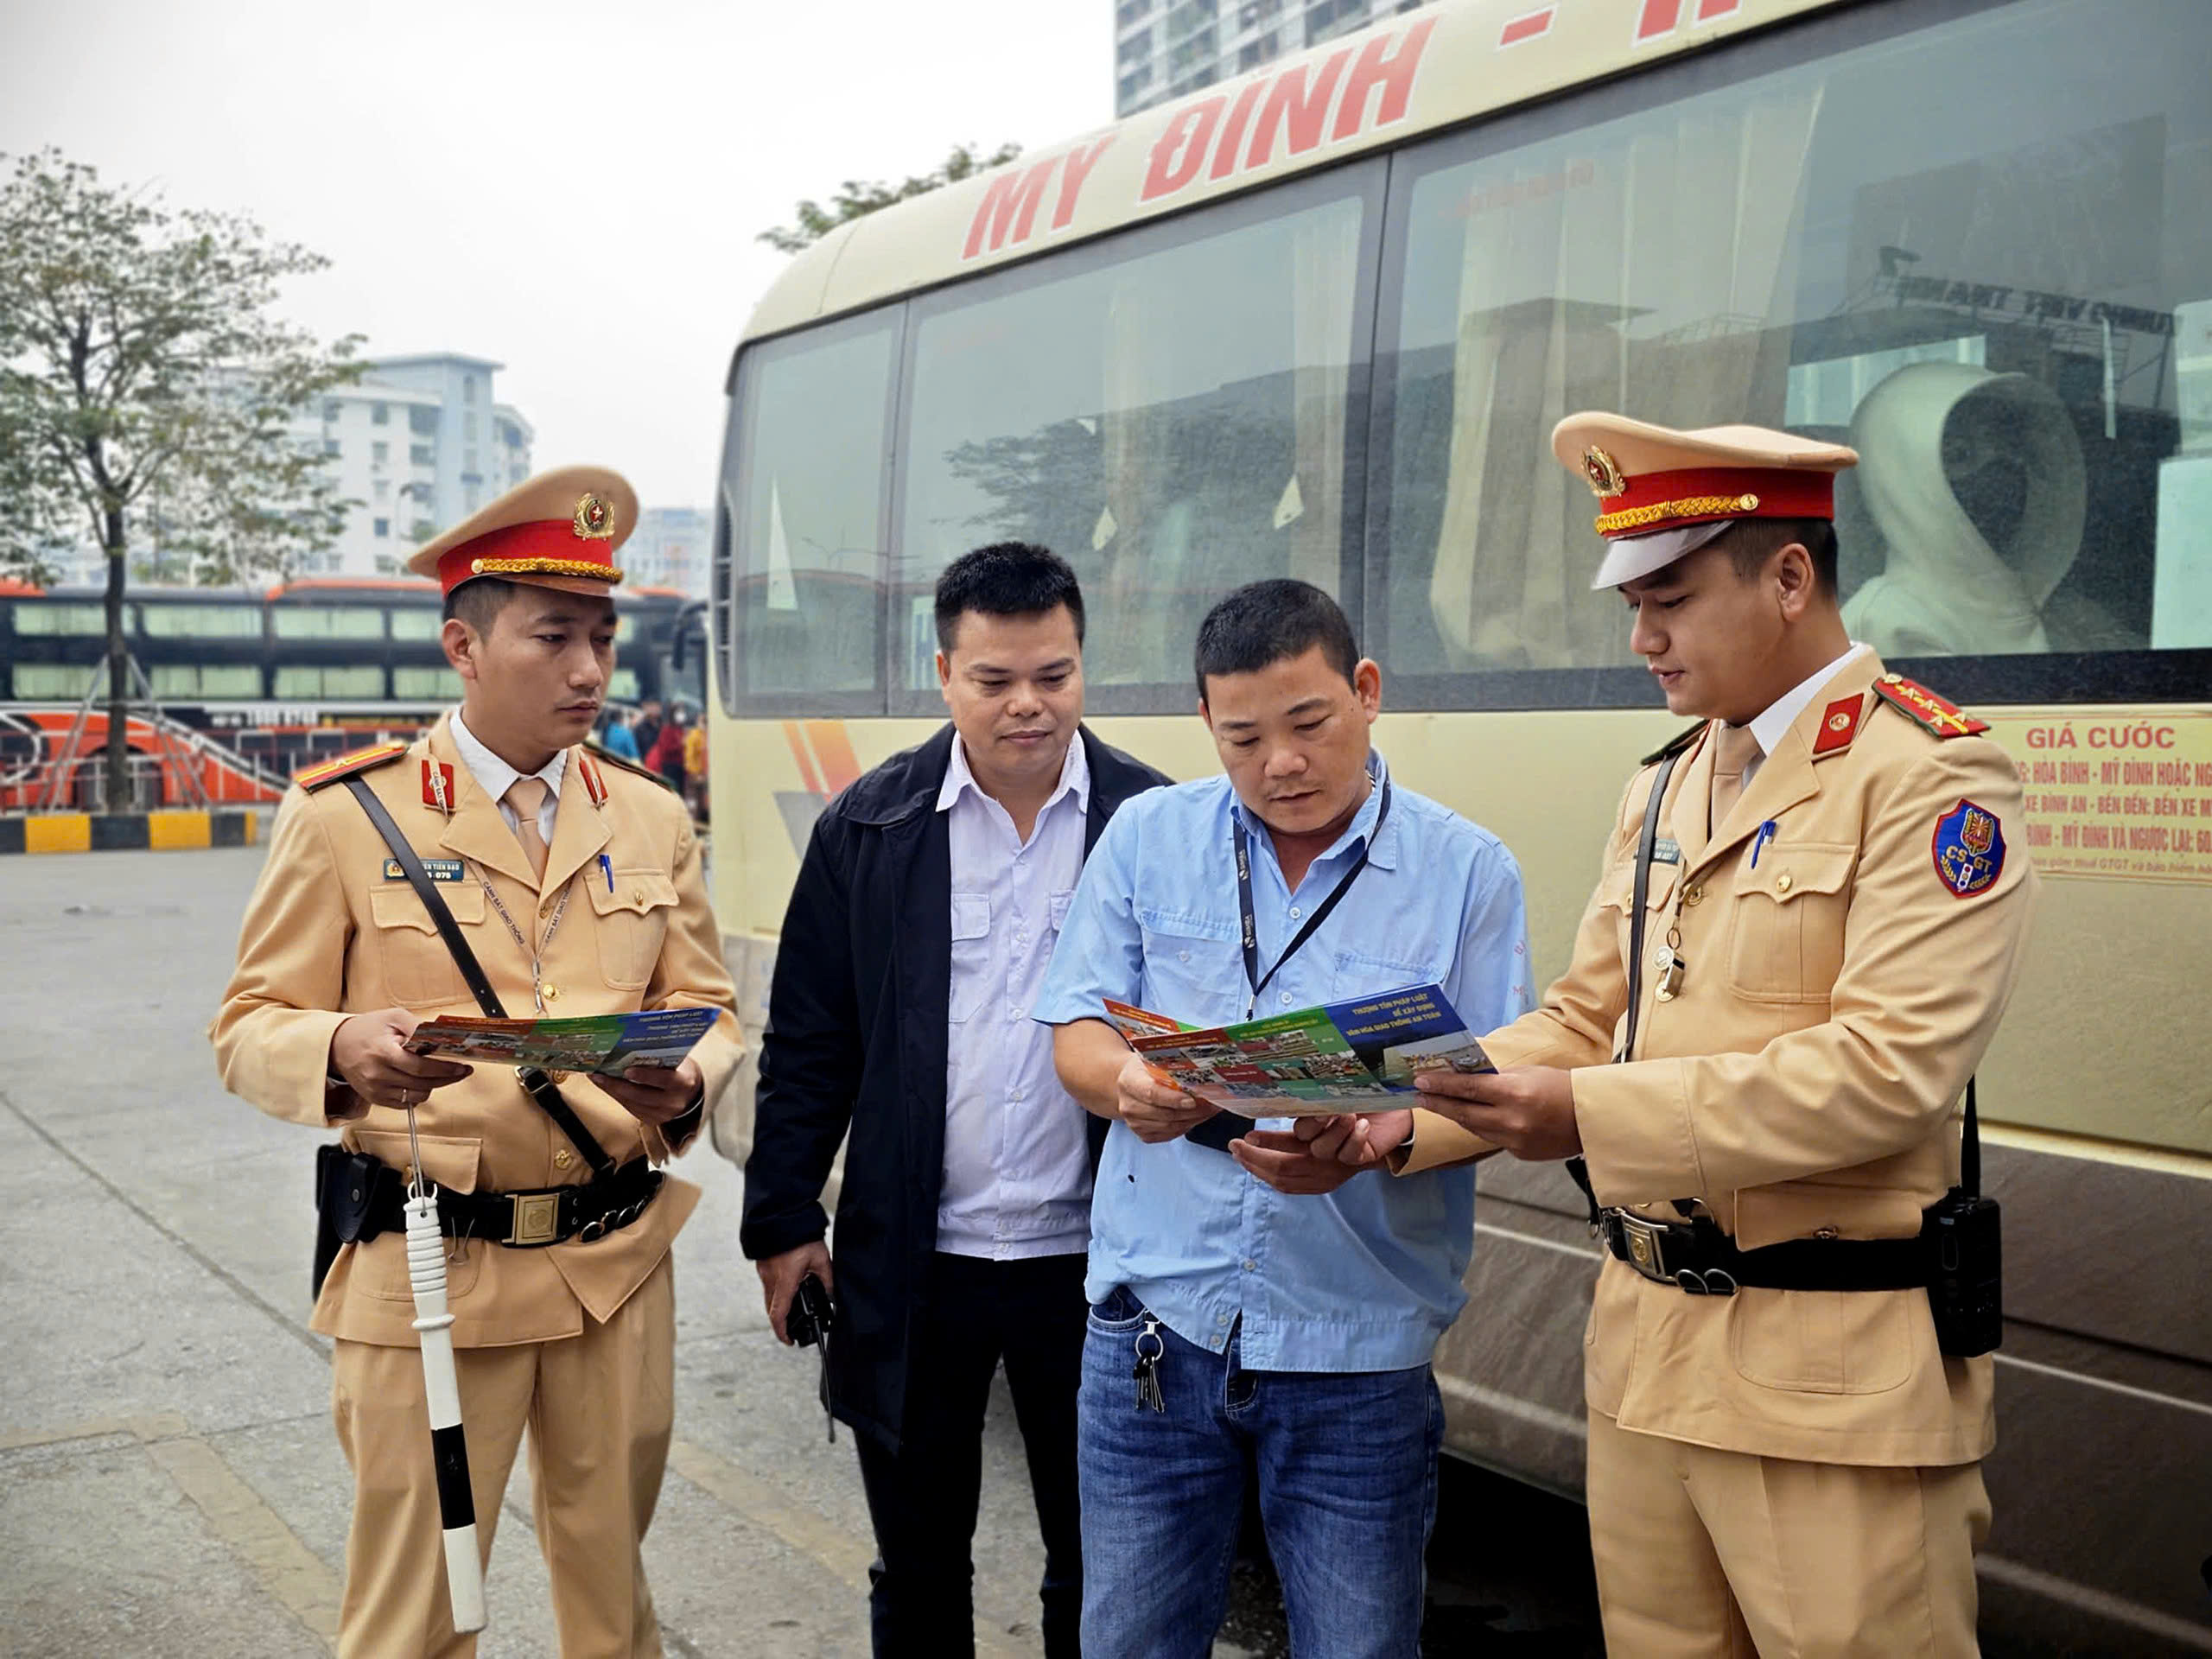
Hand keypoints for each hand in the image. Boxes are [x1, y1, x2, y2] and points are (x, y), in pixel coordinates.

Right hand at [329, 1008, 472, 1111]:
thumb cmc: (368, 1029)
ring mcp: (375, 1090)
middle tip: (462, 1071)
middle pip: (422, 1083)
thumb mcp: (393, 1017)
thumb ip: (417, 1026)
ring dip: (433, 1086)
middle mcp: (377, 1074)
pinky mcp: (375, 1099)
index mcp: (383, 1052)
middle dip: (447, 1078)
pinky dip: (417, 1093)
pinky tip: (421, 1081)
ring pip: (416, 1096)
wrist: (337, 1046)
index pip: (420, 1067)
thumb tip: (441, 1037)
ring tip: (439, 1074)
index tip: (462, 1066)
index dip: (444, 1068)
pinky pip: (405, 1103)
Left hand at [599, 1055, 703, 1126]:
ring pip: (632, 1103)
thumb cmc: (681, 1071)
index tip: (627, 1070)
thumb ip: (661, 1052)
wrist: (691, 1093)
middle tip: (599, 1074)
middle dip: (617, 1084)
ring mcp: (663, 1114)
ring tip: (597, 1078)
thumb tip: (636, 1034)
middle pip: (641, 1094)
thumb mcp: (678, 1059)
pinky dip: (617, 1096)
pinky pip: (630, 1108)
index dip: (645, 1075)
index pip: (664, 1079)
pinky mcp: (652, 1120)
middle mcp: (674, 1102)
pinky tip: (606, 1087)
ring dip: (612, 1090)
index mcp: (684, 1083)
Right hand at [756, 1239, 833, 1345]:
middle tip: (792, 1328)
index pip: (778, 1314)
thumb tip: (831, 1295)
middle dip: (781, 1322)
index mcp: (785, 1280)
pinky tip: (788, 1287)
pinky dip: (776, 1292)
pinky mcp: (762, 1264)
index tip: (789, 1340)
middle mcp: (771, 1278)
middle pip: (772, 1309)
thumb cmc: (801, 1234)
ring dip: (778, 1306)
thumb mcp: (821, 1258)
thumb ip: (826, 1279)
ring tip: (792, 1308)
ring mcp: (764, 1271)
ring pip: (769, 1297)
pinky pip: (768, 1285)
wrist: (782, 1213)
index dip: (782, 1332)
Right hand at [1115, 1053, 1217, 1144]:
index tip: (1192, 1100)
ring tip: (1209, 1110)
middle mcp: (1128, 1106)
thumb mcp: (1152, 1061)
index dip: (1173, 1099)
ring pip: (1169, 1127)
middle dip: (1192, 1111)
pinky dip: (1186, 1127)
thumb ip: (1169, 1067)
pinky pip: (1169, 1135)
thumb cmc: (1144, 1070)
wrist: (1127, 1083)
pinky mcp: (1143, 1134)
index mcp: (1129, 1082)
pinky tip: (1197, 1117)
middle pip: (1164, 1114)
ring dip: (1193, 1120)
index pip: (1151, 1093)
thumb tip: (1199, 1071)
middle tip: (1211, 1104)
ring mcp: (1134, 1123)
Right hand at [1229, 1109, 1410, 1194]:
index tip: (1237, 1146)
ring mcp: (1340, 1166)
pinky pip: (1351, 1152)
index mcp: (1308, 1162)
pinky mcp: (1362, 1159)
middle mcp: (1321, 1167)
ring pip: (1319, 1153)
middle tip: (1250, 1138)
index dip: (1254, 1162)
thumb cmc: (1352, 1117)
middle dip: (1265, 1152)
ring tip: (1335, 1110)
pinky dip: (1354, 1136)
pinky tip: (1360, 1122)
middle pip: (1286, 1168)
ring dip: (1326, 1129)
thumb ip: (1290, 1134)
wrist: (1393, 1122)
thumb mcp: (1314, 1125)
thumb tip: (1251, 1135)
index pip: (1276, 1172)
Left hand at [1413, 1066, 1580, 1161]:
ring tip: (1436, 1104)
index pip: (1468, 1088)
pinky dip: (1478, 1127)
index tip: (1421, 1080)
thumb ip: (1496, 1077)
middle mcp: (1512, 1120)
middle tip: (1418, 1094)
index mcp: (1515, 1094)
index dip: (1441, 1085)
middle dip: (1438, 1103)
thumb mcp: (1527, 1073)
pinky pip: (1490, 1138)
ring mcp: (1515, 1141)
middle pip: (1463, 1113)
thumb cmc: (1561, 1087)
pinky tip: (1469, 1117)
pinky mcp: (1518, 1153)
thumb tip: (1464, 1073)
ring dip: (1454, 1115)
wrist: (1592, 1118)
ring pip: (1473, 1128)